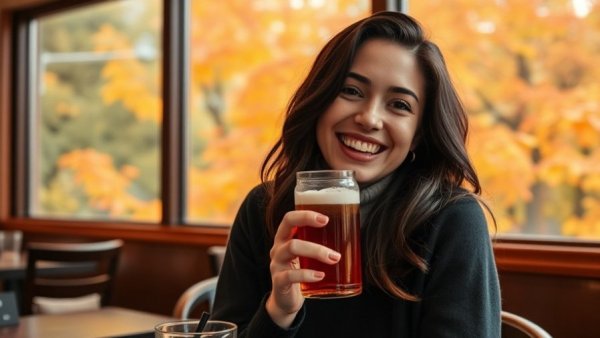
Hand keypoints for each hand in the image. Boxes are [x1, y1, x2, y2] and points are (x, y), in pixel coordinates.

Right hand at [266, 210, 340, 327]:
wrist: (287, 300)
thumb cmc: (302, 272)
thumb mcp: (308, 256)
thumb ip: (321, 244)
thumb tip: (353, 236)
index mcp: (285, 237)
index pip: (289, 218)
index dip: (305, 214)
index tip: (325, 219)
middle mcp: (278, 247)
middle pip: (290, 228)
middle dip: (310, 226)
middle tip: (331, 230)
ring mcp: (276, 264)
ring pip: (292, 248)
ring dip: (316, 250)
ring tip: (334, 258)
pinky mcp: (279, 281)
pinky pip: (291, 275)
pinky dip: (307, 274)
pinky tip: (320, 276)